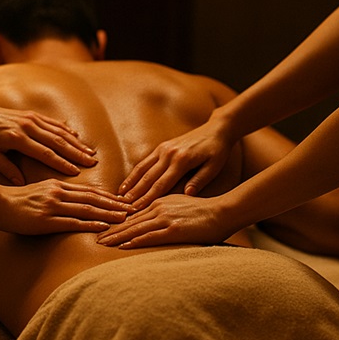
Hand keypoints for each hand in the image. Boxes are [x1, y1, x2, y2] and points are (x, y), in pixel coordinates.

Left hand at [0, 101, 96, 184]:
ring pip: (59, 132)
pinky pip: (54, 123)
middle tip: (92, 162)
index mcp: (18, 139)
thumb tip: (22, 184)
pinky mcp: (35, 114)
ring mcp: (33, 119)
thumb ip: (7, 170)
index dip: (62, 163)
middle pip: (58, 142)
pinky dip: (67, 131)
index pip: (45, 153)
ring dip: (76, 142)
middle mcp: (28, 127)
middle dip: (76, 153)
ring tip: (90, 153)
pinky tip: (78, 139)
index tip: (76, 172)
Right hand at [0, 178, 132, 234]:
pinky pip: (72, 222)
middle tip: (133, 208)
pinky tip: (103, 227)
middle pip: (93, 198)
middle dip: (115, 204)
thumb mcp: (39, 191)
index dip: (108, 196)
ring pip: (87, 209)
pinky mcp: (45, 220)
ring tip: (125, 218)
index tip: (124, 201)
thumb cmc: (15, 200)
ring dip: (108, 214)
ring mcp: (52, 206)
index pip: (89, 191)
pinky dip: (89, 225)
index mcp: (58, 186)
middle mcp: (58, 193)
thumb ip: (56, 194)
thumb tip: (71, 201)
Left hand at [97, 194, 229, 247]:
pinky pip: (151, 236)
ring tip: (103, 243)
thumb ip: (164, 210)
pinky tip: (124, 246)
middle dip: (111, 230)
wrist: (222, 212)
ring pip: (136, 228)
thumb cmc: (203, 211)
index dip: (116, 222)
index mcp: (159, 202)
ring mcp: (166, 218)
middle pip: (129, 221)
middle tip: (95, 237)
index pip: (132, 214)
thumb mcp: (179, 205)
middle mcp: (159, 208)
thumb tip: (152, 220)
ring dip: (117, 237)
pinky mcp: (174, 229)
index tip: (103, 228)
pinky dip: (136, 241)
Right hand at [118, 119, 233, 208]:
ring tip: (120, 197)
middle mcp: (169, 153)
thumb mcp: (214, 167)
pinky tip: (128, 182)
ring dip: (131, 183)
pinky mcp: (162, 146)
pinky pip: (145, 161)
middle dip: (136, 193)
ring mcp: (164, 148)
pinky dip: (135, 172)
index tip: (138, 210)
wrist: (216, 129)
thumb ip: (200, 180)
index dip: (149, 198)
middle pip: (149, 177)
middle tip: (124, 208)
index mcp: (182, 160)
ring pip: (143, 168)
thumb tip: (187, 195)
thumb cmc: (218, 150)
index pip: (162, 184)